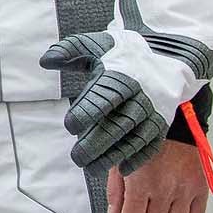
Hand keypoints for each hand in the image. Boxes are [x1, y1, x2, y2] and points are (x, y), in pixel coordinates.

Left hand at [41, 32, 183, 174]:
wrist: (167, 55)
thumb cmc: (122, 51)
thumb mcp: (96, 43)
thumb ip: (69, 49)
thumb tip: (45, 61)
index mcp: (122, 76)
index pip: (105, 98)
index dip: (88, 113)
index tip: (69, 126)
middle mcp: (140, 97)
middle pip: (120, 124)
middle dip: (98, 144)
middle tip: (77, 158)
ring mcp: (153, 112)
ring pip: (135, 139)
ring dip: (114, 156)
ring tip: (91, 168)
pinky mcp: (162, 123)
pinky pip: (153, 144)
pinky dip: (140, 158)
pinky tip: (122, 169)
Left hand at [108, 139, 208, 212]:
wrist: (171, 120)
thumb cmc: (143, 137)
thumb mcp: (119, 160)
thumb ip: (115, 191)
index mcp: (141, 182)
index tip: (128, 212)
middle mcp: (165, 189)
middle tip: (143, 206)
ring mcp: (185, 189)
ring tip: (160, 205)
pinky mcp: (201, 187)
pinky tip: (176, 203)